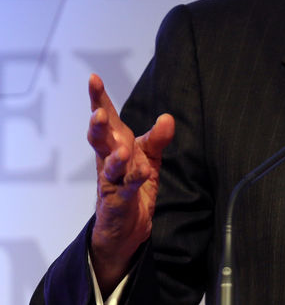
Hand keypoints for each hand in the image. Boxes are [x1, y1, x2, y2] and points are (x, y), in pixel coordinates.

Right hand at [86, 74, 174, 295]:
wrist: (125, 227)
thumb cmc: (132, 184)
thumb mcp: (148, 157)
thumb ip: (157, 138)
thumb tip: (168, 117)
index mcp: (115, 144)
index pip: (106, 118)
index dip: (99, 98)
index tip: (93, 79)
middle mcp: (109, 159)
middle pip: (100, 139)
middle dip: (98, 126)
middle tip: (99, 114)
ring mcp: (112, 181)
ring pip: (109, 165)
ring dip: (115, 157)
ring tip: (122, 149)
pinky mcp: (118, 201)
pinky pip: (126, 188)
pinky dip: (135, 180)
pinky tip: (142, 173)